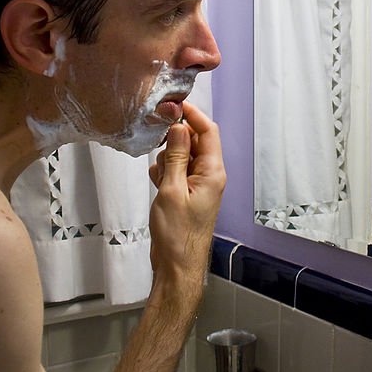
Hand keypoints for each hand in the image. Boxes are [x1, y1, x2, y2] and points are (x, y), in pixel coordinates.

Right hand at [148, 102, 225, 289]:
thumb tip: (179, 126)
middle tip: (159, 147)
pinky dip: (165, 173)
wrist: (177, 266)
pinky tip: (157, 184)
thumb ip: (176, 156)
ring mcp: (199, 185)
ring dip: (168, 159)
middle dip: (175, 140)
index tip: (174, 105)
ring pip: (182, 155)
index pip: (208, 131)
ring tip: (160, 178)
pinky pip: (176, 171)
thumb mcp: (171, 190)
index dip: (192, 115)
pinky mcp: (187, 194)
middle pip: (194, 141)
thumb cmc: (177, 234)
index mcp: (213, 172)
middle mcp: (210, 176)